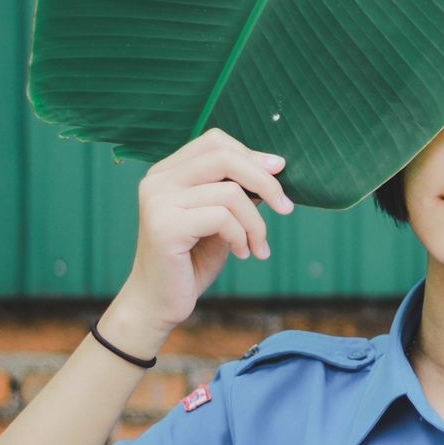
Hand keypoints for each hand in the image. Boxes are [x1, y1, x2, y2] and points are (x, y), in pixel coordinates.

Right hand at [115, 128, 293, 333]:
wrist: (158, 302)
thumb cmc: (191, 260)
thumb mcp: (220, 218)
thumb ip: (236, 191)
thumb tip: (273, 166)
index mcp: (167, 172)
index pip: (214, 142)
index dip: (251, 154)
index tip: (278, 171)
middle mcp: (157, 181)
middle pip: (224, 157)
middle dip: (264, 181)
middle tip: (286, 207)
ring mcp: (158, 202)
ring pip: (230, 192)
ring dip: (256, 222)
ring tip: (257, 245)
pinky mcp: (165, 227)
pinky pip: (222, 218)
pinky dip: (242, 236)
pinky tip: (242, 253)